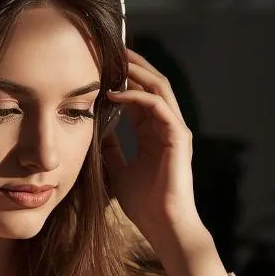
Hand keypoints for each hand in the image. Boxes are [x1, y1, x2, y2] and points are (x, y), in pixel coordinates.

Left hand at [102, 47, 202, 249]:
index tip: (100, 67)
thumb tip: (95, 131)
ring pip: (159, 87)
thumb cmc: (143, 204)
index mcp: (154, 132)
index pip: (139, 96)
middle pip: (152, 84)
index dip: (122, 79)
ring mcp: (176, 130)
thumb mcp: (118, 169)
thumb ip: (111, 148)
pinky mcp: (179, 137)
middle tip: (110, 50)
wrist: (163, 225)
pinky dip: (137, 96)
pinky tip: (116, 93)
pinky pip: (158, 106)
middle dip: (133, 65)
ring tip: (116, 60)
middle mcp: (167, 126)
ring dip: (137, 72)